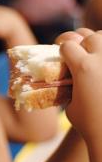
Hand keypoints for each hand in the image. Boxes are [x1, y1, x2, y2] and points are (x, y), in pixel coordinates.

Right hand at [58, 28, 101, 143]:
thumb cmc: (89, 124)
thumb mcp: (71, 105)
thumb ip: (71, 87)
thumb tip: (72, 82)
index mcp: (83, 67)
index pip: (67, 45)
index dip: (63, 50)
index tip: (64, 57)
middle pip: (89, 36)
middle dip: (82, 43)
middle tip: (82, 54)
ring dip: (99, 43)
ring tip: (97, 56)